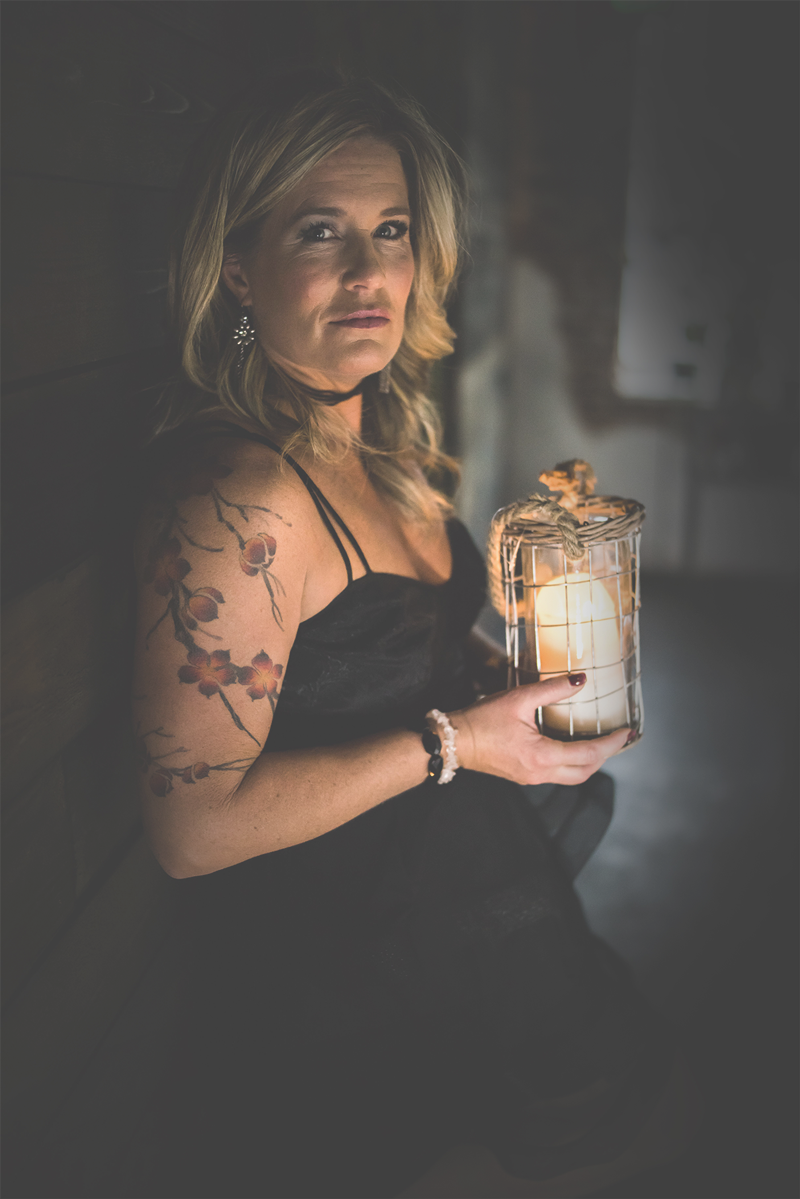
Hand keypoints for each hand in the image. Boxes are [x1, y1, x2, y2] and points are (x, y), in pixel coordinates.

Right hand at [449, 674, 631, 786]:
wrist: (453, 742)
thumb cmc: (482, 721)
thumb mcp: (519, 699)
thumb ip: (552, 690)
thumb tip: (580, 679)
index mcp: (542, 756)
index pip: (589, 754)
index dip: (612, 744)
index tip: (627, 732)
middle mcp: (540, 773)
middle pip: (585, 772)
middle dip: (605, 756)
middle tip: (618, 738)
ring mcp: (532, 778)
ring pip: (572, 777)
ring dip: (590, 762)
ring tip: (601, 743)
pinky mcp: (524, 776)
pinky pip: (558, 774)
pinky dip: (573, 763)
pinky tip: (573, 747)